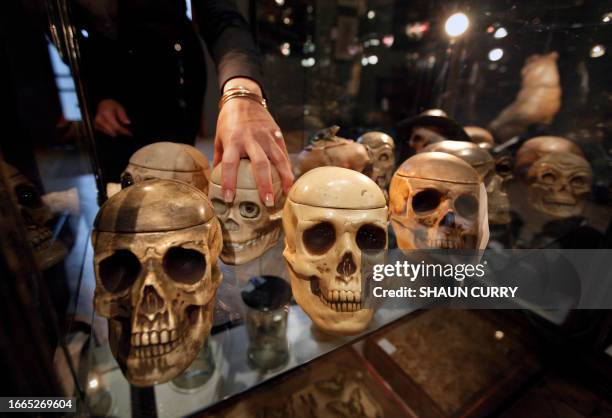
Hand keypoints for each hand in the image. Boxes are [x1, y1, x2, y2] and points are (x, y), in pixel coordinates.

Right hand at [94, 99, 131, 137]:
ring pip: (108, 132)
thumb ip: (123, 115)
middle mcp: (99, 119)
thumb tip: (128, 123)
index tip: (130, 133)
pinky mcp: (96, 126)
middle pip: (112, 131)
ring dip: (116, 133)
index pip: (116, 126)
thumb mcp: (119, 108)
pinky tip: (116, 131)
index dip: (123, 131)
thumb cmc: (111, 105)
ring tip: (123, 131)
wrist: (102, 104)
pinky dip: (111, 132)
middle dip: (121, 133)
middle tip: (127, 133)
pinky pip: (105, 132)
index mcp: (106, 113)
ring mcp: (96, 123)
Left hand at [213, 79, 292, 205]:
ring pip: (278, 159)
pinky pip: (284, 152)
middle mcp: (251, 139)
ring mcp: (266, 136)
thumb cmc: (229, 121)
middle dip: (264, 184)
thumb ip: (220, 158)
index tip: (229, 198)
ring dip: (284, 177)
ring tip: (286, 193)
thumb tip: (216, 179)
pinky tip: (290, 180)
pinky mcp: (276, 133)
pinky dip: (287, 166)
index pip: (229, 164)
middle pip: (260, 164)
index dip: (229, 182)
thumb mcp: (219, 138)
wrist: (244, 98)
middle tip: (267, 202)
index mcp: (233, 141)